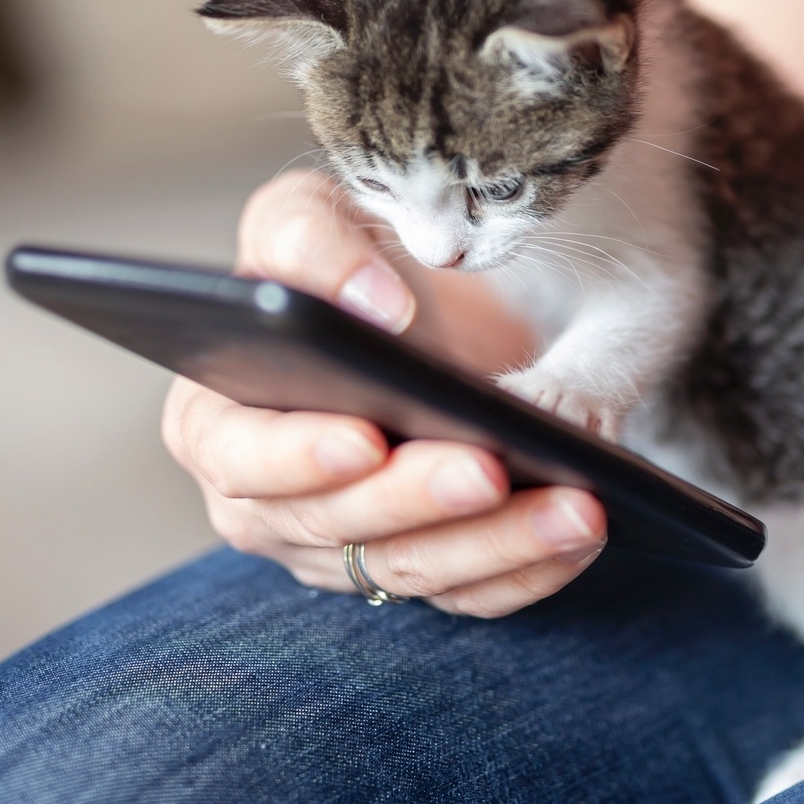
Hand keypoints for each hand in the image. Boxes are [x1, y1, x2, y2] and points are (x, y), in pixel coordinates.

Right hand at [160, 170, 606, 615]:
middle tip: (487, 466)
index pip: (240, 457)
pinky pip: (473, 591)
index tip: (365, 436)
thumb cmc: (351, 253)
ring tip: (574, 505)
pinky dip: (531, 567)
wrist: (432, 296)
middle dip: (417, 498)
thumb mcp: (312, 212)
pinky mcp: (425, 566)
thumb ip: (308, 240)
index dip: (296, 457)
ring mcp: (352, 545)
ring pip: (417, 568)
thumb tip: (372, 308)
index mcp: (220, 418)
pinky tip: (583, 532)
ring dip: (497, 542)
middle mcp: (275, 500)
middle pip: (337, 526)